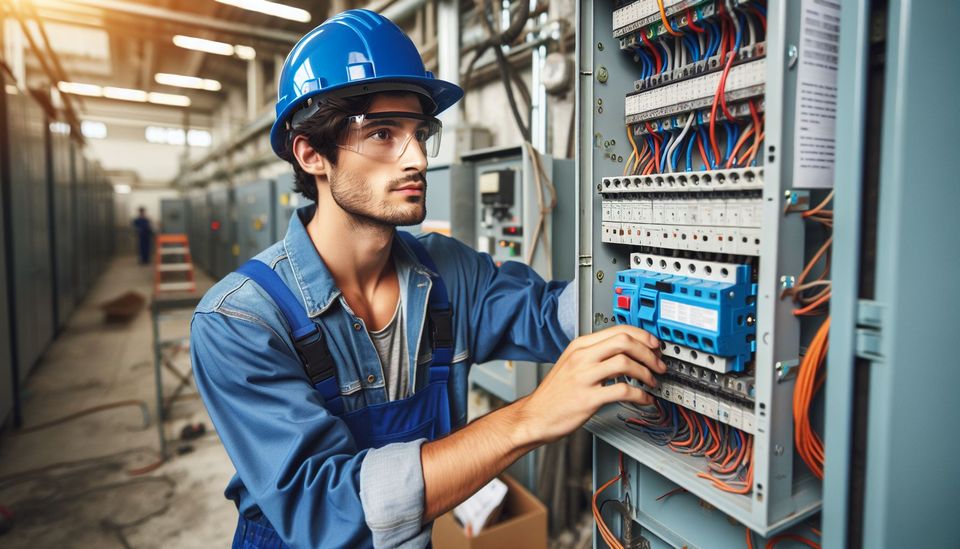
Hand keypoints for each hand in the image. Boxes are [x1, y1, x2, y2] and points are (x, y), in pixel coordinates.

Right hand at [514, 325, 665, 444]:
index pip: (617, 329)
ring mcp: (584, 377)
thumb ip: (594, 354)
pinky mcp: (588, 398)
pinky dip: (640, 395)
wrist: (535, 416)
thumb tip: (625, 352)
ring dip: (646, 373)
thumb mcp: (571, 363)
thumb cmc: (555, 394)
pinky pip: (623, 391)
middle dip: (648, 352)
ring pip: (625, 363)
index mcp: (579, 346)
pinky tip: (644, 399)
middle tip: (658, 364)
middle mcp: (581, 357)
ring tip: (652, 382)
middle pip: (624, 341)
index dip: (642, 336)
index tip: (654, 345)